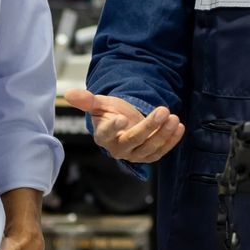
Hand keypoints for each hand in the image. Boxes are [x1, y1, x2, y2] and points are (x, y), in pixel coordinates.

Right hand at [64, 90, 184, 163]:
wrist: (123, 123)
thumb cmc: (110, 113)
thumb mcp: (100, 104)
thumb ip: (87, 100)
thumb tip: (70, 93)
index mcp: (103, 136)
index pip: (106, 134)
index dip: (113, 127)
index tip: (121, 118)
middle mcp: (118, 148)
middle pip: (134, 140)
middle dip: (149, 126)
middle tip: (163, 110)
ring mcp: (135, 154)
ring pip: (150, 148)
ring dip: (164, 134)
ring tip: (174, 118)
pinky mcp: (148, 156)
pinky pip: (161, 151)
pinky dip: (171, 141)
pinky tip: (179, 127)